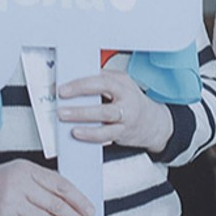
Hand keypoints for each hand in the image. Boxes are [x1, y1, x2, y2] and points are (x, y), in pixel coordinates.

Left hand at [56, 71, 173, 152]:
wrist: (155, 123)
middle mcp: (126, 99)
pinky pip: (105, 135)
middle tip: (61, 102)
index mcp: (123, 84)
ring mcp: (126, 117)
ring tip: (64, 116)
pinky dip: (90, 134)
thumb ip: (100, 81)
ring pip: (105, 115)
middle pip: (105, 95)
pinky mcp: (122, 132)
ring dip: (82, 116)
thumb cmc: (132, 102)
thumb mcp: (121, 86)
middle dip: (81, 98)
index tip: (62, 89)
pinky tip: (77, 133)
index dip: (81, 84)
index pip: (102, 80)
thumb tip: (72, 81)